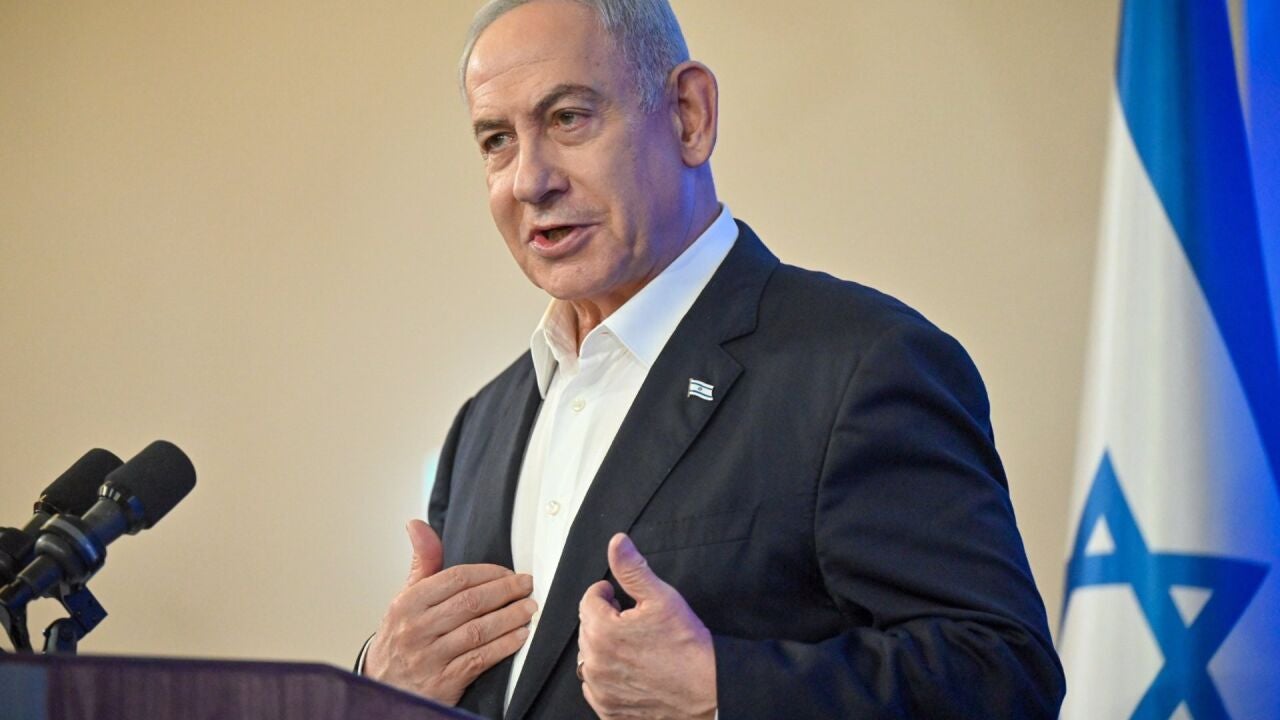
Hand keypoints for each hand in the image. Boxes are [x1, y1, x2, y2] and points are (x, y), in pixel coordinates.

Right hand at [364, 519, 535, 704]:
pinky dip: (503, 647)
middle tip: (526, 585)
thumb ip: (421, 564)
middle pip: (470, 603)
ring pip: (478, 631)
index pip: (455, 579)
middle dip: (505, 591)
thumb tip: (418, 525)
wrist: (383, 687)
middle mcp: (416, 630)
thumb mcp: (405, 600)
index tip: (508, 571)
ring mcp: (429, 658)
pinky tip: (519, 637)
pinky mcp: (442, 683)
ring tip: (529, 608)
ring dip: (509, 618)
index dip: (488, 573)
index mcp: (408, 604)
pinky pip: (479, 660)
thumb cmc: (400, 638)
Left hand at [577, 533, 716, 719]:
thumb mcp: (661, 597)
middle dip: (605, 619)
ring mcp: (600, 691)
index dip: (606, 593)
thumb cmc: (687, 646)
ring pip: (590, 658)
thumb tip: (617, 543)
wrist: (707, 690)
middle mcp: (594, 663)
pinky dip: (609, 677)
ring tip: (634, 645)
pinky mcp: (609, 710)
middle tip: (632, 620)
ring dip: (604, 648)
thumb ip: (632, 569)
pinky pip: (597, 688)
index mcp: (602, 632)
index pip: (588, 601)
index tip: (618, 596)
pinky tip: (632, 670)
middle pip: (587, 629)